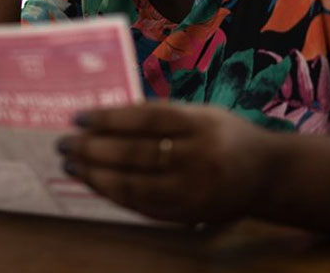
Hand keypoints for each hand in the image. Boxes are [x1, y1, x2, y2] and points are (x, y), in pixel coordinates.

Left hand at [56, 102, 278, 224]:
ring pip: (135, 184)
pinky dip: (114, 194)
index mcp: (201, 124)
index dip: (110, 118)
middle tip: (64, 143)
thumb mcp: (200, 114)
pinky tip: (94, 183)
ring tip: (72, 164)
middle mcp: (199, 157)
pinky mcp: (188, 214)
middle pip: (136, 154)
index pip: (146, 119)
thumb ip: (161, 115)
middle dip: (94, 149)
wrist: (266, 174)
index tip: (80, 117)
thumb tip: (105, 118)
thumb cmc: (224, 135)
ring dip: (96, 175)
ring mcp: (193, 190)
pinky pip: (142, 205)